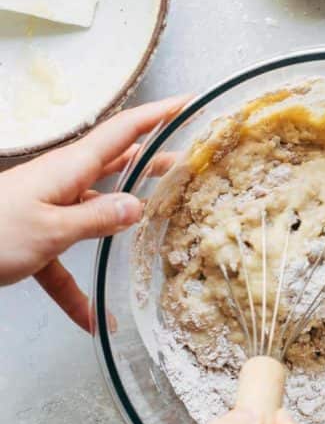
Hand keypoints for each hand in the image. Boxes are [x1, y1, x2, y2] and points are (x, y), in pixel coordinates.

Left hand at [0, 96, 187, 330]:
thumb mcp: (51, 230)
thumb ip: (96, 219)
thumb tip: (138, 206)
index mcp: (69, 169)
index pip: (123, 133)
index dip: (157, 116)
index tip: (188, 102)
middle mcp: (63, 182)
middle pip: (116, 165)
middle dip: (153, 160)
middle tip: (189, 159)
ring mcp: (49, 209)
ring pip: (97, 209)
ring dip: (127, 215)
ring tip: (162, 216)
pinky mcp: (35, 238)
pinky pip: (66, 264)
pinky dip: (80, 291)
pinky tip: (94, 321)